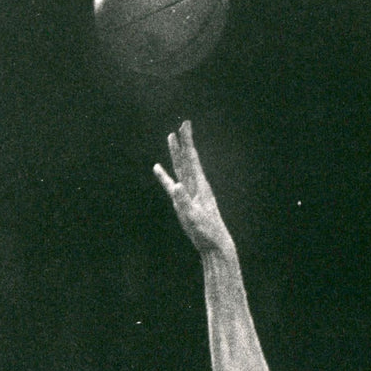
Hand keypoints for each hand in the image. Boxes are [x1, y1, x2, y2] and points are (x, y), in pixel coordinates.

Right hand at [153, 120, 233, 254]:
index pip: (192, 159)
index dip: (188, 141)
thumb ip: (184, 202)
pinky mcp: (182, 202)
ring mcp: (188, 193)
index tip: (185, 125)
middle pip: (187, 159)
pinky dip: (164, 176)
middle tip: (182, 125)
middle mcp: (195, 186)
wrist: (213, 244)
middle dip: (184, 142)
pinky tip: (157, 169)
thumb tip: (176, 185)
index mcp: (199, 186)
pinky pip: (171, 185)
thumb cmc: (206, 232)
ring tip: (170, 138)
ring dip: (175, 154)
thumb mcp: (194, 217)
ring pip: (180, 168)